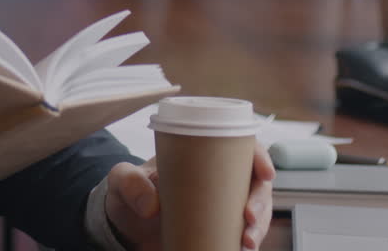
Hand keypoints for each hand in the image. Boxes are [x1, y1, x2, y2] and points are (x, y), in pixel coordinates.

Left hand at [105, 144, 276, 249]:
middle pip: (256, 184)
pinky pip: (243, 235)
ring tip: (247, 242)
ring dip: (260, 227)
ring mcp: (221, 207)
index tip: (265, 173)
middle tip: (250, 217)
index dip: (260, 156)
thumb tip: (152, 205)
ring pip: (256, 212)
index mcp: (200, 156)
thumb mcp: (122, 180)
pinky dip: (248, 242)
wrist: (125, 227)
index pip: (239, 147)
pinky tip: (243, 249)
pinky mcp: (219, 230)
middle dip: (262, 201)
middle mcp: (218, 180)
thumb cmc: (129, 193)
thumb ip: (130, 184)